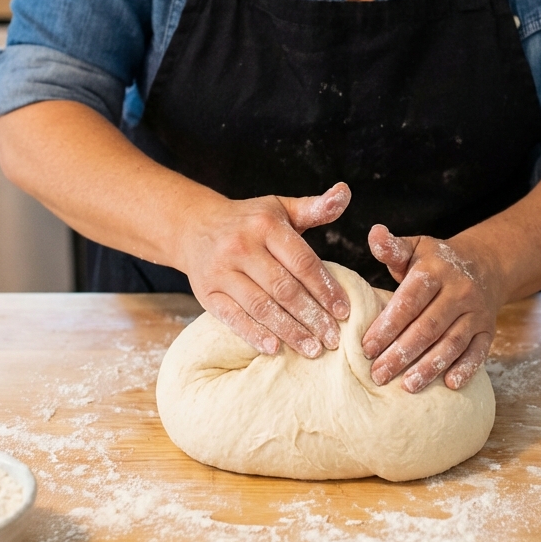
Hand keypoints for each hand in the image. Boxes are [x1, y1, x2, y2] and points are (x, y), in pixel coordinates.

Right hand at [177, 181, 351, 358]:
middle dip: (312, 316)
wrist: (195, 226)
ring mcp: (221, 271)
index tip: (344, 311)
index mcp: (265, 225)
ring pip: (261, 306)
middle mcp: (241, 246)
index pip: (302, 261)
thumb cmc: (250, 220)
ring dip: (289, 330)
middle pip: (283, 288)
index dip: (325, 288)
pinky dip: (254, 334)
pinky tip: (274, 347)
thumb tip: (345, 192)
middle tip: (333, 339)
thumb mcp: (280, 208)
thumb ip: (315, 207)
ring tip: (312, 349)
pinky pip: (233, 317)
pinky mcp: (206, 292)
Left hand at [361, 224, 498, 393]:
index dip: (388, 326)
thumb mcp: (415, 248)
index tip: (366, 347)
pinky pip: (479, 352)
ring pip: (452, 343)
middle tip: (377, 374)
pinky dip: (466, 369)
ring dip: (429, 366)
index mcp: (436, 271)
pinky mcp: (488, 330)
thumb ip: (392, 248)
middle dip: (401, 353)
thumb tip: (374, 233)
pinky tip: (449, 385)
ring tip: (406, 385)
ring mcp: (476, 313)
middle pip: (428, 327)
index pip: (409, 302)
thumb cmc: (437, 261)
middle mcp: (459, 292)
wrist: (485, 264)